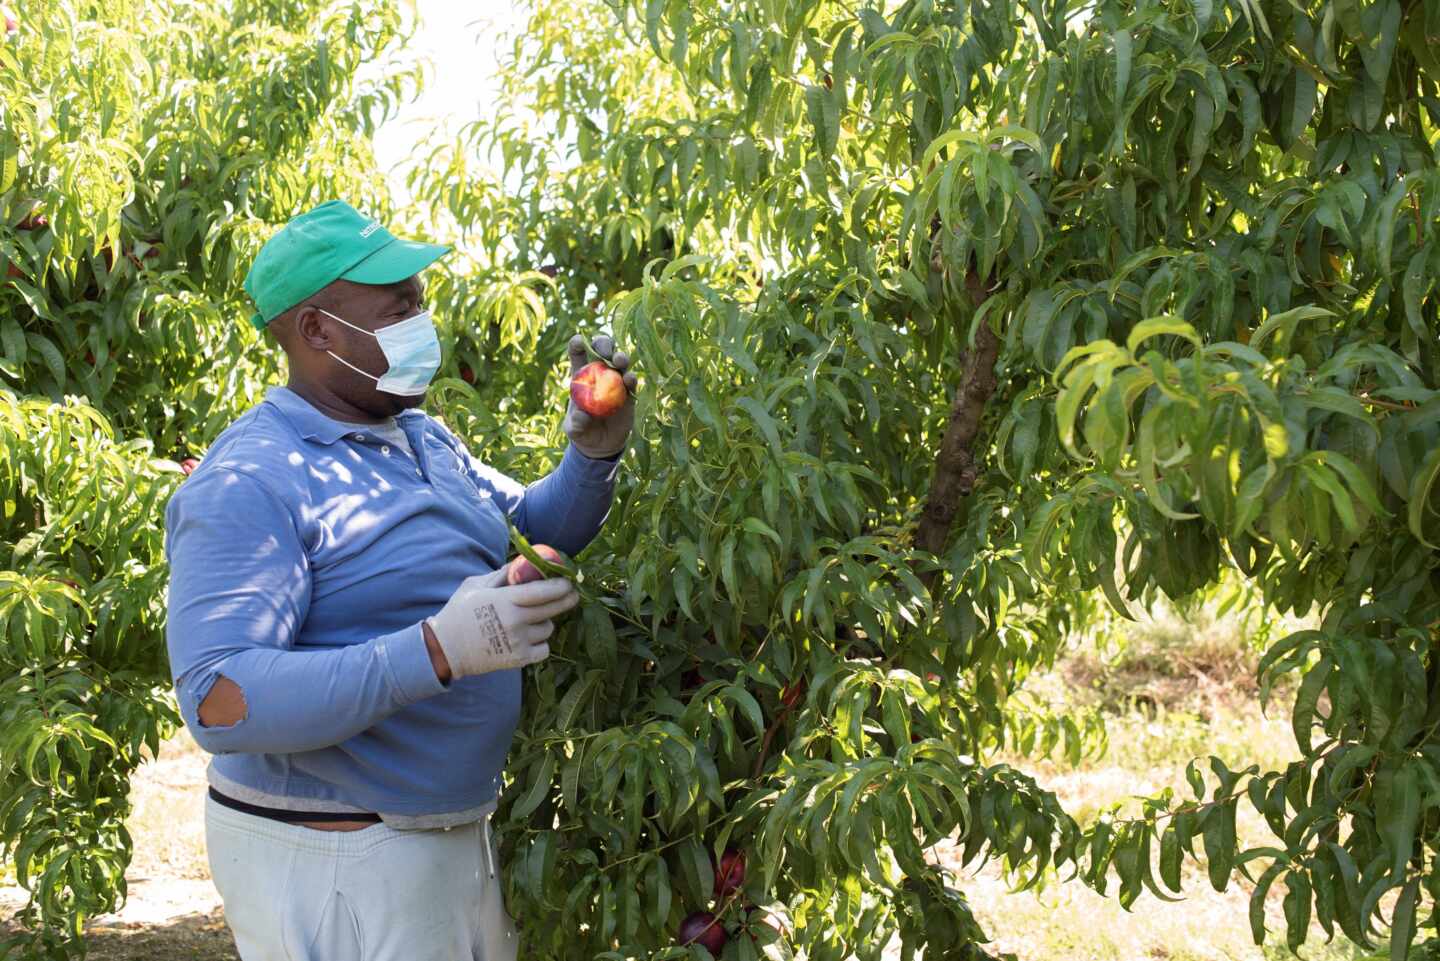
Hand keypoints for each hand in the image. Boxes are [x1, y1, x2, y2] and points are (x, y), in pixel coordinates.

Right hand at [424, 568, 577, 678]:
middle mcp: (515, 621)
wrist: (445, 648)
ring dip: (545, 622)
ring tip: (533, 619)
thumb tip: (524, 561)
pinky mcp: (519, 659)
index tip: (569, 581)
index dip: (560, 586)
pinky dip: (541, 644)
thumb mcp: (476, 585)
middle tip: (572, 595)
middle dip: (567, 600)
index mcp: (505, 600)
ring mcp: (518, 642)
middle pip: (552, 609)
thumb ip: (502, 574)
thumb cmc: (459, 612)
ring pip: (548, 629)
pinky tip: (531, 638)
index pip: (543, 591)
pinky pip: (544, 649)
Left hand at [563, 334, 637, 458]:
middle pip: (602, 349)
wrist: (602, 444)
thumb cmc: (582, 432)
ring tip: (620, 362)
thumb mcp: (574, 430)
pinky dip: (631, 378)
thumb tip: (583, 415)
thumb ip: (576, 423)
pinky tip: (629, 381)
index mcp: (581, 375)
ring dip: (621, 357)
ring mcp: (615, 381)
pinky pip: (631, 380)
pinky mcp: (628, 393)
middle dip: (604, 344)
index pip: (578, 352)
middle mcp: (599, 373)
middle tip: (606, 353)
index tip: (580, 342)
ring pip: (620, 360)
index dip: (578, 343)